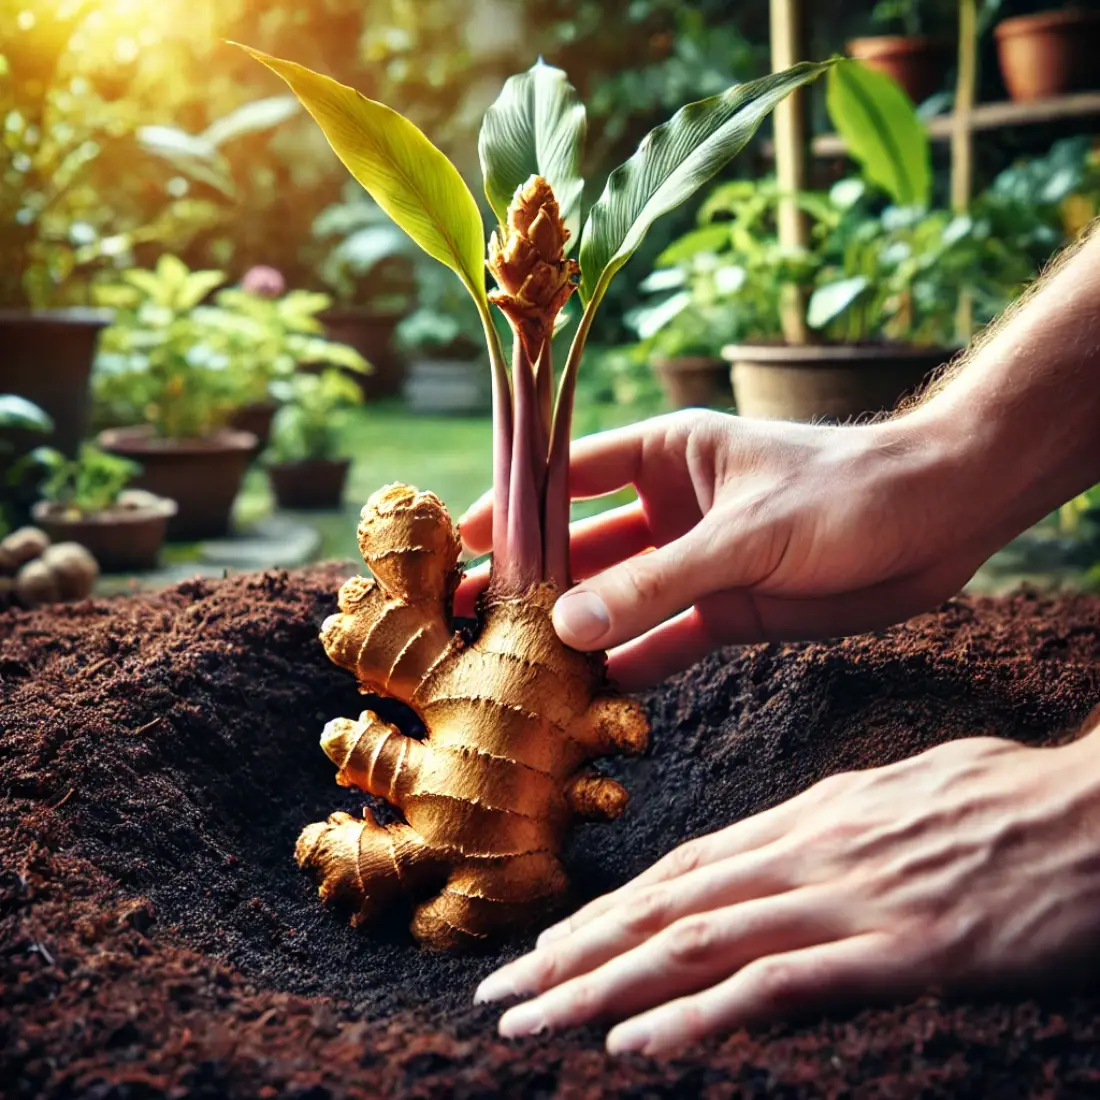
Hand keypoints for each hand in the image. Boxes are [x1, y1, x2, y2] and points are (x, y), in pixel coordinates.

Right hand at [459, 409, 1003, 690]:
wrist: (939, 521)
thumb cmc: (845, 492)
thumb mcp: (744, 534)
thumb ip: (658, 583)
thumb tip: (566, 627)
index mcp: (666, 456)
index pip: (568, 478)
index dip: (513, 508)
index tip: (461, 544)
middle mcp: (671, 509)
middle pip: (582, 548)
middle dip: (533, 582)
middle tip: (471, 621)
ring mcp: (697, 562)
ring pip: (618, 602)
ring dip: (576, 632)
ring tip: (518, 670)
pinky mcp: (729, 609)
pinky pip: (665, 642)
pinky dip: (633, 668)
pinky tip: (593, 698)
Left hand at [472, 732, 1099, 1054]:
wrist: (1088, 815)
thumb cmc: (1001, 804)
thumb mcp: (894, 804)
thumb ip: (824, 838)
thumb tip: (770, 866)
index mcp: (805, 818)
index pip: (678, 869)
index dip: (606, 909)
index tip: (546, 943)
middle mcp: (803, 853)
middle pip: (663, 905)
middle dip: (574, 950)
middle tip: (500, 988)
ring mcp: (842, 901)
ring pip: (693, 942)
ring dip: (603, 984)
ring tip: (533, 1018)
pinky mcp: (892, 951)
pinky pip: (774, 985)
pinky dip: (697, 1015)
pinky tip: (635, 1044)